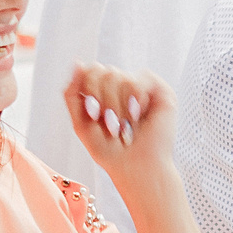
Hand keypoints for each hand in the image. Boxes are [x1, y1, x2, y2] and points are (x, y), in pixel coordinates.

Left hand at [64, 63, 176, 178]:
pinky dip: (135, 101)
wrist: (136, 169)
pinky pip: (139, 79)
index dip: (88, 88)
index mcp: (104, 92)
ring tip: (126, 125)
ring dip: (118, 107)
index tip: (95, 115)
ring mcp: (141, 87)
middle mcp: (123, 86)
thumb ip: (72, 94)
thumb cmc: (110, 152)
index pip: (91, 69)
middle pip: (103, 70)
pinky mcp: (160, 91)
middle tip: (112, 124)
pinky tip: (138, 116)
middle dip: (102, 100)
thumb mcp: (81, 124)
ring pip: (119, 76)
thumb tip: (78, 63)